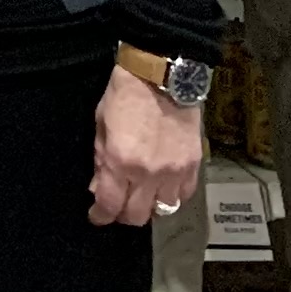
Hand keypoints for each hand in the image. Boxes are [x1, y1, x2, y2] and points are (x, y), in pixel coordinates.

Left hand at [89, 65, 200, 226]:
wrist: (162, 75)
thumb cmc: (125, 94)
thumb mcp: (101, 123)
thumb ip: (100, 159)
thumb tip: (98, 186)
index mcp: (120, 161)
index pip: (110, 204)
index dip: (100, 215)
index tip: (97, 216)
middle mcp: (148, 173)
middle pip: (137, 216)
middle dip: (123, 215)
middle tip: (118, 205)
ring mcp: (174, 172)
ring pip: (163, 210)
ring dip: (150, 206)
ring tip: (142, 195)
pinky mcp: (193, 166)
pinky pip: (184, 195)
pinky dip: (172, 196)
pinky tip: (163, 185)